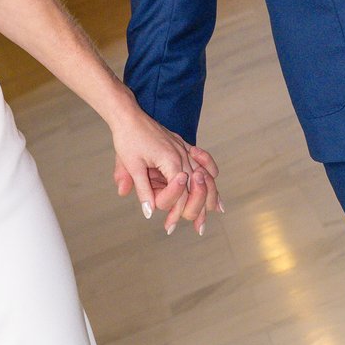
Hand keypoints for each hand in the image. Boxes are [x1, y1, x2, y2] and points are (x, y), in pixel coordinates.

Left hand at [110, 102, 219, 233]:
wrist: (129, 116)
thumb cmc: (128, 139)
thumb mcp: (132, 165)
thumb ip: (143, 190)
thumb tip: (149, 212)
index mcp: (170, 161)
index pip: (180, 193)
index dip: (176, 212)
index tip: (169, 227)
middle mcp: (182, 155)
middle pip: (197, 187)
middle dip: (197, 210)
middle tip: (198, 229)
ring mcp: (185, 150)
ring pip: (205, 175)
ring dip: (210, 195)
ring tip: (215, 212)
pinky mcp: (184, 146)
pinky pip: (204, 160)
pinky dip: (211, 173)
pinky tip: (215, 181)